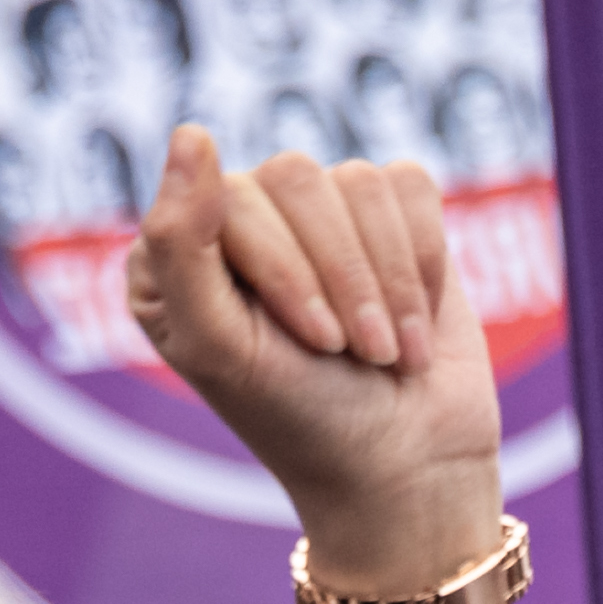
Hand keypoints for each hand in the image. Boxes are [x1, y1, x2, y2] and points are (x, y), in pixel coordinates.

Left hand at [126, 121, 502, 579]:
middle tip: (357, 354)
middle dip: (342, 276)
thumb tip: (192, 133)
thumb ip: (180, 243)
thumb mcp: (221, 348)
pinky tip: (416, 320)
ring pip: (359, 182)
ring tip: (387, 352)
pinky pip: (409, 187)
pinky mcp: (390, 221)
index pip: (232, 199)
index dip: (286, 269)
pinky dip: (423, 261)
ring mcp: (318, 218)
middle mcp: (242, 221)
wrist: (408, 470)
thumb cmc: (302, 421)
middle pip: (297, 177)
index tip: (314, 344)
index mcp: (178, 256)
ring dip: (389, 279)